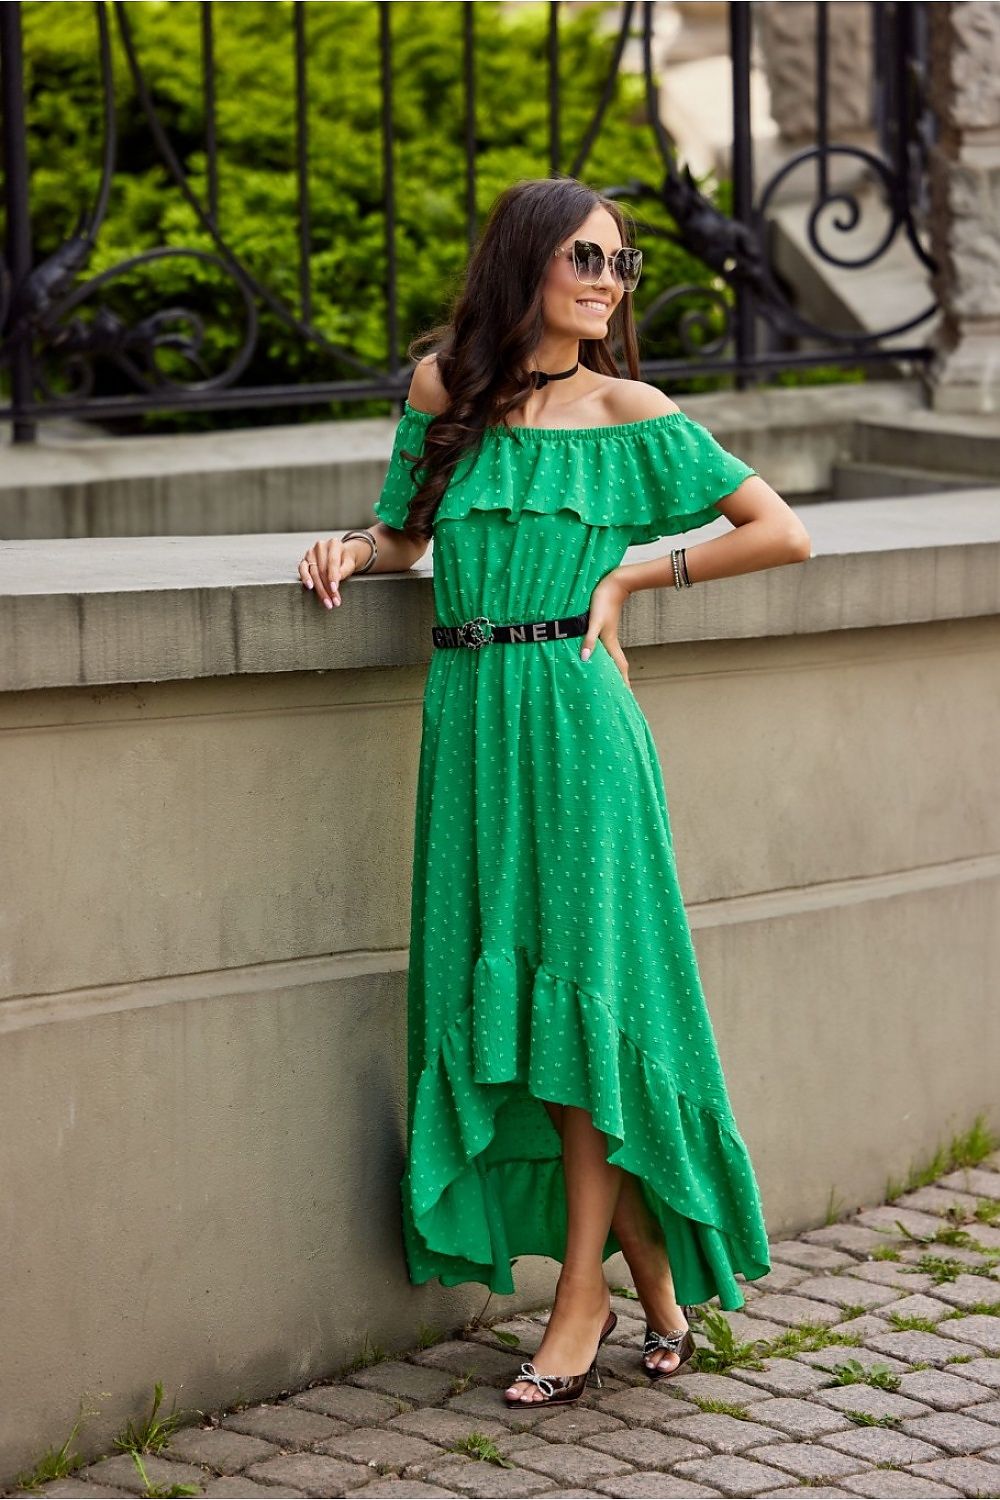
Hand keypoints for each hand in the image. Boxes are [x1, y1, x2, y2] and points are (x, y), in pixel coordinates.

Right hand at [297, 536, 360, 608]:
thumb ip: (344, 569)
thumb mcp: (350, 563)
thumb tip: (336, 579)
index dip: (333, 577)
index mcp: (334, 544)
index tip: (335, 590)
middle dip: (328, 588)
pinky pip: (302, 569)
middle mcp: (320, 546)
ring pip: (314, 573)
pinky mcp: (304, 560)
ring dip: (320, 589)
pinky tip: (310, 587)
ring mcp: (311, 552)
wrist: (340, 555)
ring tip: (326, 602)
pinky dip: (305, 578)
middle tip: (333, 602)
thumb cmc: (346, 560)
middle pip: (323, 570)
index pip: (332, 562)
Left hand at [580, 570, 631, 689]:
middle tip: (623, 695)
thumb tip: (584, 658)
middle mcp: (610, 641)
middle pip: (618, 665)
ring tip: (614, 680)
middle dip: (621, 680)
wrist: (614, 583)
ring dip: (615, 669)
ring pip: (613, 657)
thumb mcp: (594, 621)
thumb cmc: (603, 600)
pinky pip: (607, 648)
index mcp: (609, 643)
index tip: (628, 697)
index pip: (619, 668)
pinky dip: (607, 656)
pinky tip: (600, 656)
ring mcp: (609, 634)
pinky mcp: (605, 627)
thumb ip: (589, 639)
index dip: (623, 683)